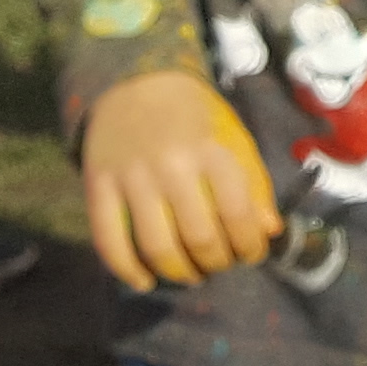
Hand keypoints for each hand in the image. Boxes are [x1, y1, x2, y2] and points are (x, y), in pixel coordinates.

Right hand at [81, 70, 280, 289]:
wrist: (136, 84)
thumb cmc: (195, 118)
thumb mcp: (233, 139)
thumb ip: (254, 183)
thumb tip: (269, 231)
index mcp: (210, 150)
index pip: (237, 213)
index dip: (250, 245)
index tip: (252, 253)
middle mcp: (170, 165)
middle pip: (198, 237)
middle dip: (217, 262)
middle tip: (220, 264)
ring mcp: (130, 178)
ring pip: (156, 247)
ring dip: (179, 272)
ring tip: (192, 273)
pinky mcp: (97, 186)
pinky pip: (109, 241)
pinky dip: (127, 270)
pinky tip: (145, 281)